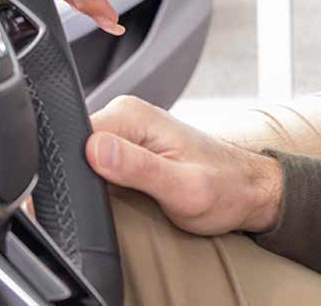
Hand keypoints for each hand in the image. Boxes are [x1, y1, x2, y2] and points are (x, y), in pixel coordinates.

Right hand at [86, 95, 282, 235]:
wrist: (249, 191)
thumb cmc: (225, 189)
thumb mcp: (184, 187)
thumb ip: (138, 168)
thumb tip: (94, 150)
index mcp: (132, 116)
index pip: (75, 137)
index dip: (72, 171)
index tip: (91, 196)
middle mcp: (126, 116)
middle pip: (75, 148)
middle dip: (84, 180)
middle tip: (118, 203)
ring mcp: (127, 131)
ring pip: (84, 159)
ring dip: (94, 184)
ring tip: (127, 200)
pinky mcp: (129, 148)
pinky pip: (99, 165)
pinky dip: (105, 184)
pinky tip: (123, 198)